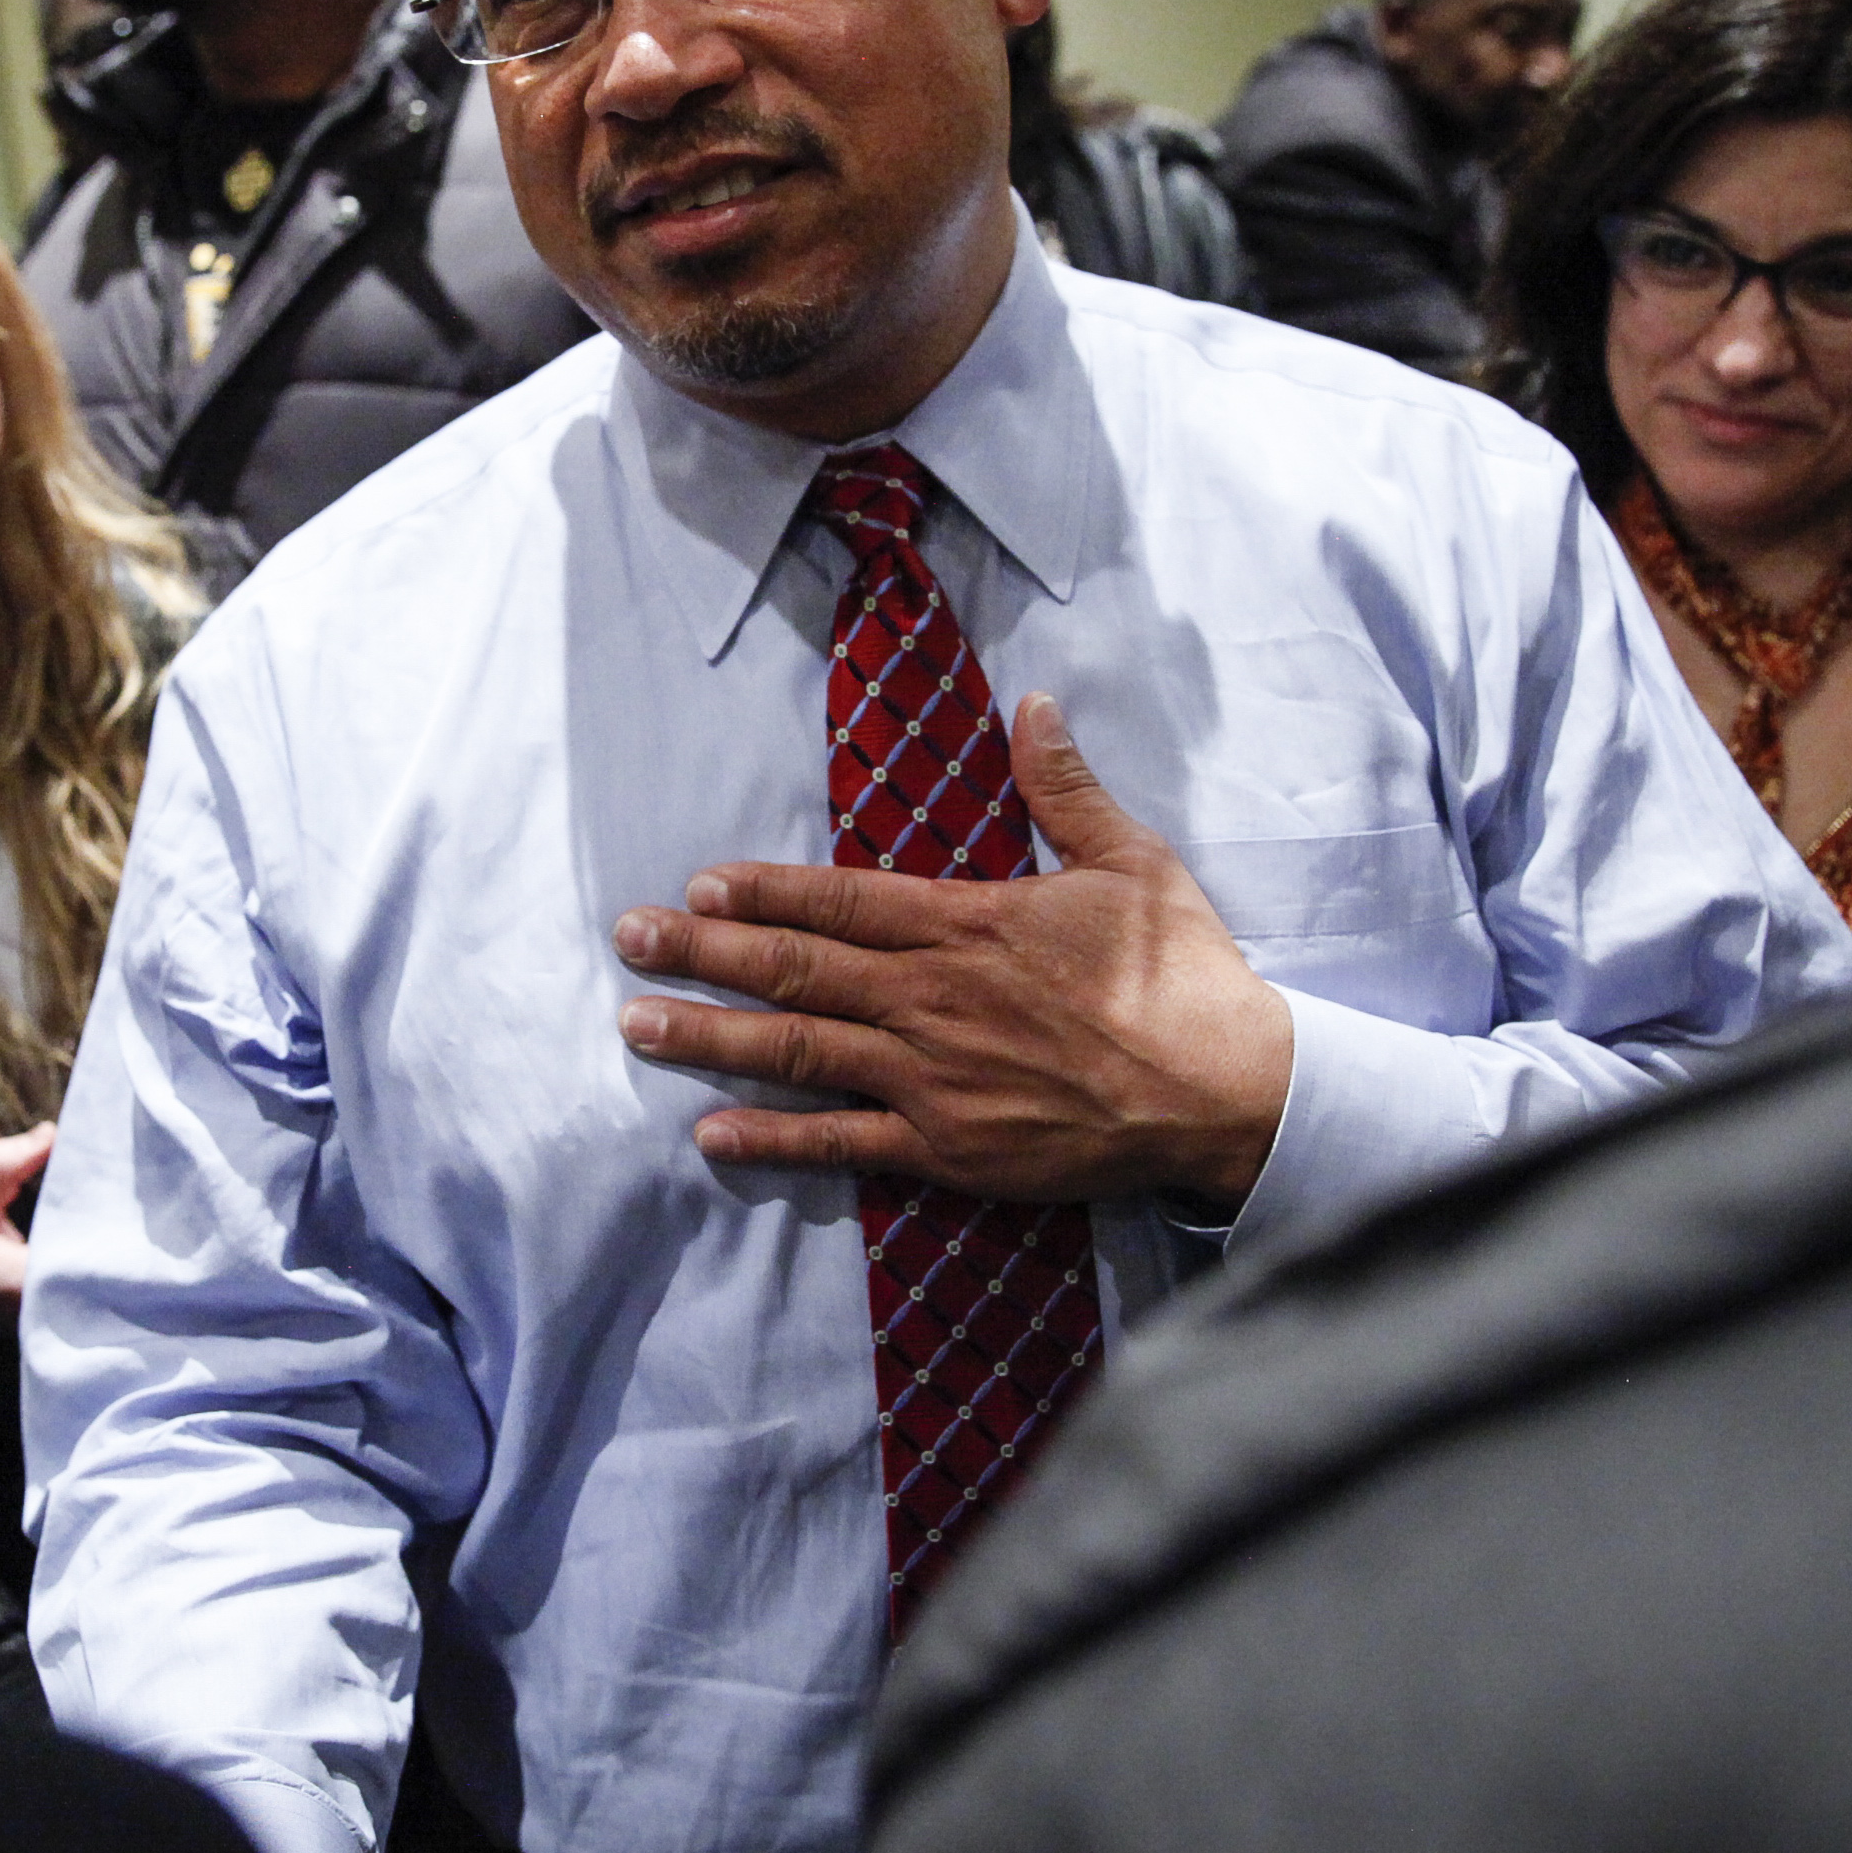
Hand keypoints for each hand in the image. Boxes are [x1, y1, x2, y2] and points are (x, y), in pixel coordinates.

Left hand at [611, 694, 1292, 1213]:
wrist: (1224, 1091)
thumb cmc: (1182, 975)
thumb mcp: (1132, 861)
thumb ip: (1066, 788)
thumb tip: (1034, 704)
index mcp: (969, 924)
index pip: (842, 901)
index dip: (763, 893)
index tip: (698, 883)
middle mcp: (932, 998)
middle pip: (795, 968)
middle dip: (703, 952)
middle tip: (627, 938)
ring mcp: (932, 1077)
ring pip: (798, 1049)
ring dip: (710, 1036)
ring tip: (636, 1023)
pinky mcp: (947, 1148)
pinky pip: (842, 1143)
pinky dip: (774, 1140)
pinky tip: (710, 1134)